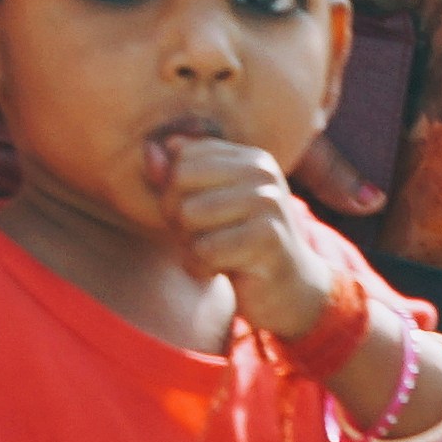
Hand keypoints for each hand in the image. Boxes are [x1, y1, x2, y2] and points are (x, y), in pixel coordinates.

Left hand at [159, 133, 335, 341]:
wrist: (292, 291)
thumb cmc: (241, 244)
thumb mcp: (209, 204)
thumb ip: (177, 175)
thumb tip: (149, 150)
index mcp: (251, 158)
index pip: (184, 156)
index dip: (173, 189)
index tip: (195, 215)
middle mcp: (262, 173)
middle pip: (181, 181)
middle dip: (177, 217)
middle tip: (201, 239)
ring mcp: (268, 203)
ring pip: (189, 214)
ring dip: (189, 244)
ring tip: (212, 254)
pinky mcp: (268, 239)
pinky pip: (204, 249)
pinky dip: (201, 266)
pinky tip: (221, 271)